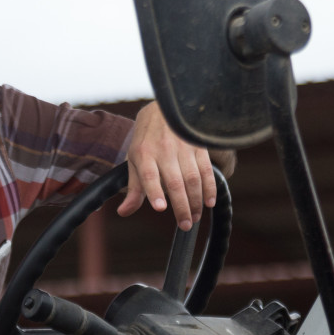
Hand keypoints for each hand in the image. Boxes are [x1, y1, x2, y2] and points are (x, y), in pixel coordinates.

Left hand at [117, 101, 216, 229]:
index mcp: (144, 154)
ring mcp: (183, 148)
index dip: (155, 192)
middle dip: (181, 206)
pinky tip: (209, 202)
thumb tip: (124, 212)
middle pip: (174, 182)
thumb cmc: (146, 140)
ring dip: (196, 201)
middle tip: (184, 225)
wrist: (164, 109)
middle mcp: (163, 151)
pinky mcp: (198, 147)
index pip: (149, 175)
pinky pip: (206, 170)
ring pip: (192, 178)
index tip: (160, 208)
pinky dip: (210, 187)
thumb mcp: (134, 161)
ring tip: (194, 218)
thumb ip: (133, 189)